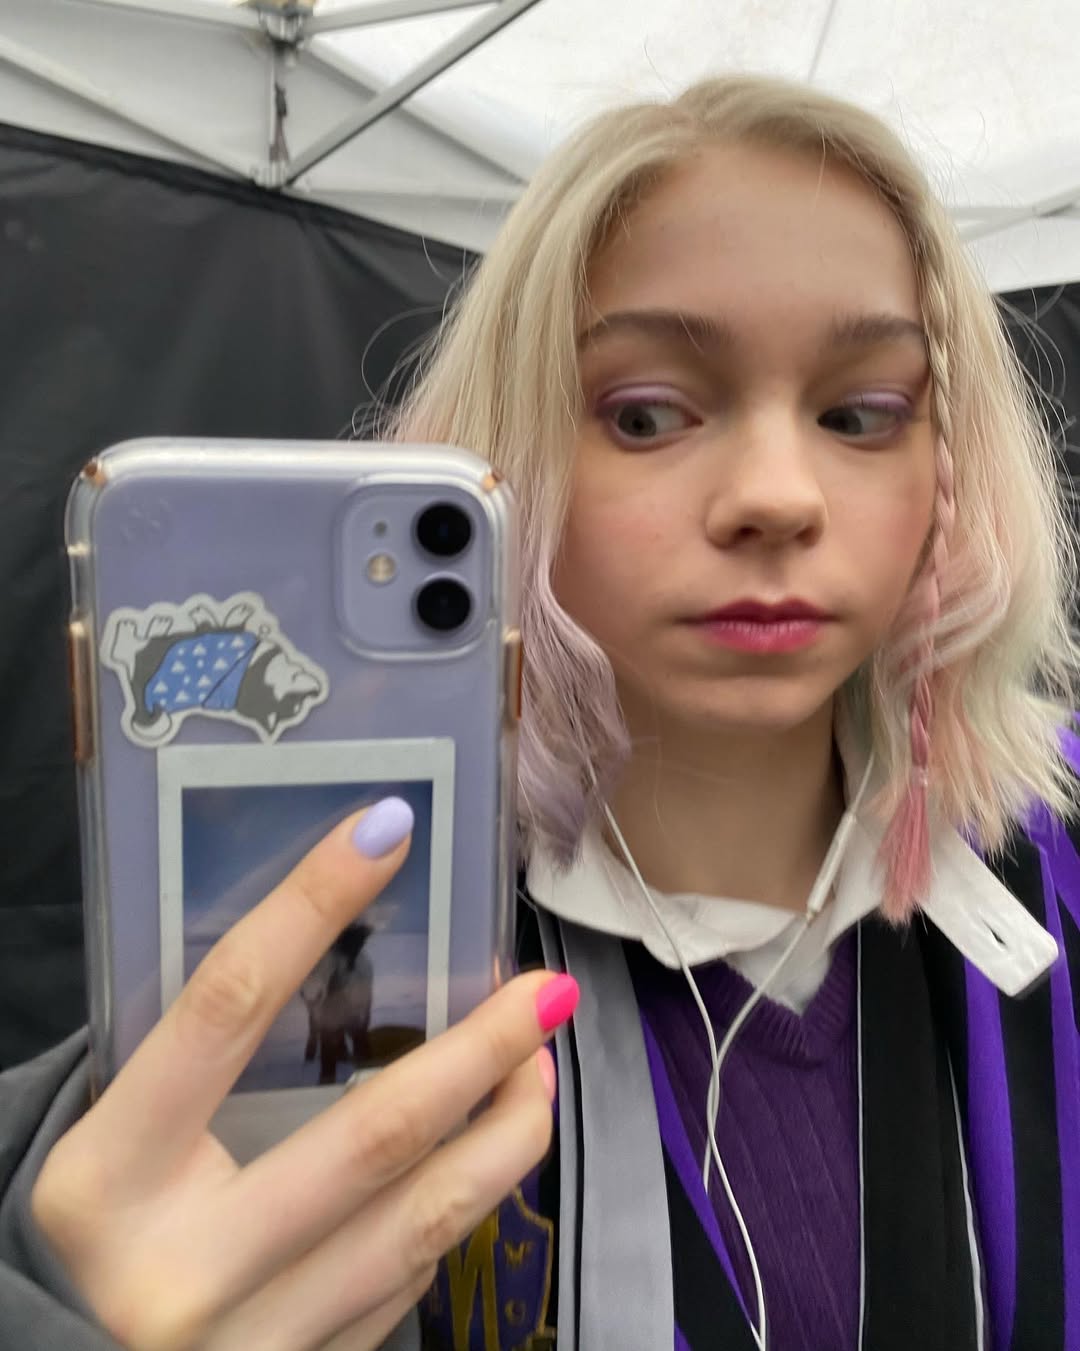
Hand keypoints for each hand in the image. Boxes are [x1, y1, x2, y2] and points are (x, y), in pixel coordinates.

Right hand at [32, 799, 575, 1350]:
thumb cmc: (86, 1242)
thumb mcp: (103, 1148)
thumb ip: (188, 1072)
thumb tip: (316, 955)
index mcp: (108, 1179)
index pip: (225, 1009)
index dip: (309, 907)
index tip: (386, 830)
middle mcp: (185, 1270)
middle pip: (370, 1137)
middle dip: (478, 1052)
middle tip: (544, 991)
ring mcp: (254, 1343)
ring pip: (422, 1223)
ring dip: (505, 1135)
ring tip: (541, 1066)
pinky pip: (406, 1285)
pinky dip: (452, 1212)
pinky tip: (476, 1164)